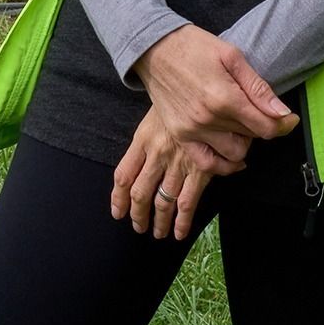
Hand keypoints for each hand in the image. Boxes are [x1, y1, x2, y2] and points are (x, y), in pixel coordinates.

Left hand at [110, 107, 236, 238]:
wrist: (206, 90)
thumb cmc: (180, 99)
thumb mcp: (156, 114)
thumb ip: (147, 140)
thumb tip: (138, 164)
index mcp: (143, 140)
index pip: (123, 175)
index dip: (118, 198)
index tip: (117, 212)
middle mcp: (157, 154)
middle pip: (140, 193)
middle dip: (138, 215)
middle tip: (138, 227)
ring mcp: (177, 163)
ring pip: (162, 202)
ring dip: (159, 221)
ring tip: (158, 233)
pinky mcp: (200, 169)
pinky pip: (187, 202)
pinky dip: (182, 221)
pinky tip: (179, 233)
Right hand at [133, 26, 296, 155]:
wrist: (154, 48)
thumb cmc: (194, 46)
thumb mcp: (231, 56)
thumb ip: (258, 87)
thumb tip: (282, 113)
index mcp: (225, 97)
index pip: (265, 127)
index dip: (283, 124)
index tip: (289, 119)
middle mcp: (208, 119)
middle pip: (251, 138)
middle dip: (261, 126)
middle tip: (257, 110)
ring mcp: (192, 130)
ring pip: (234, 153)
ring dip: (243, 142)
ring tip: (240, 124)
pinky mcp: (180, 135)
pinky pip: (207, 164)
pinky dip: (222, 164)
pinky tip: (230, 153)